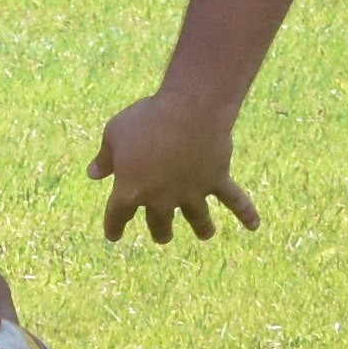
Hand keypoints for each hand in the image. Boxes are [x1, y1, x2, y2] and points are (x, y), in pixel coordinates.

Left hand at [92, 91, 256, 245]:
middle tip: (162, 236)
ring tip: (205, 234)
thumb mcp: (114, 133)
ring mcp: (191, 193)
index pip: (118, 216)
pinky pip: (235, 201)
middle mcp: (162, 199)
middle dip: (160, 231)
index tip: (113, 237)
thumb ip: (104, 158)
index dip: (114, 228)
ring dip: (202, 229)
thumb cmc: (146, 118)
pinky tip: (254, 225)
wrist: (188, 111)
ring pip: (197, 219)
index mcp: (131, 189)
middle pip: (159, 223)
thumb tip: (93, 174)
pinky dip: (247, 213)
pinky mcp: (215, 180)